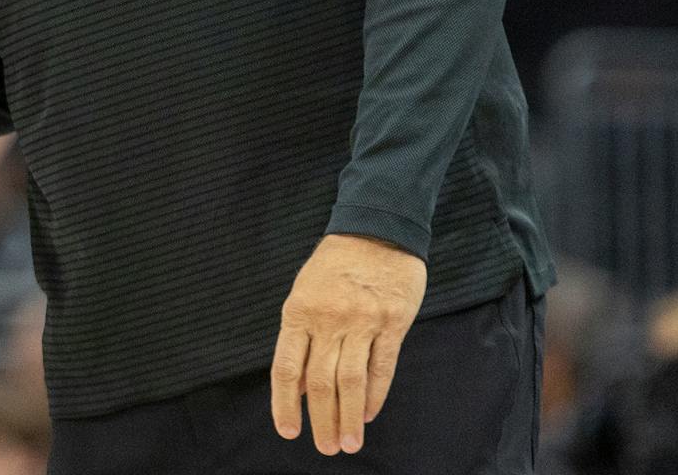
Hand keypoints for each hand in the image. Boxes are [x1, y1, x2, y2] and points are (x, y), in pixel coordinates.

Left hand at [269, 233, 426, 455]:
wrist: (377, 228)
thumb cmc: (336, 263)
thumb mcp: (305, 292)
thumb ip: (302, 339)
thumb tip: (301, 386)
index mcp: (299, 311)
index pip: (287, 368)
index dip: (285, 403)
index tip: (288, 430)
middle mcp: (328, 319)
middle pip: (322, 382)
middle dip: (321, 420)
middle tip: (325, 448)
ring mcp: (362, 321)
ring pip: (351, 381)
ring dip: (349, 418)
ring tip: (348, 443)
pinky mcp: (392, 323)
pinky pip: (382, 367)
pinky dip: (374, 395)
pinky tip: (367, 414)